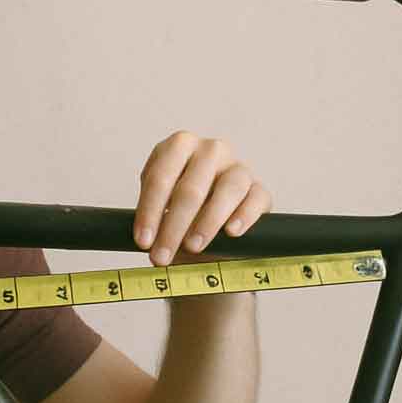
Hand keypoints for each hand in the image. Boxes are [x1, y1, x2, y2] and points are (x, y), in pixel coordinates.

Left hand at [133, 131, 270, 265]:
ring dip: (207, 221)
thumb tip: (149, 246)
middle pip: (191, 188)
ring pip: (228, 189)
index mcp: (179, 146)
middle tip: (162, 256)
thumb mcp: (159, 208)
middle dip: (173, 226)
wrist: (209, 223)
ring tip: (193, 246)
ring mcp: (238, 167)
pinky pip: (256, 198)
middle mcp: (210, 150)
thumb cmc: (179, 212)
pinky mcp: (259, 189)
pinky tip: (231, 232)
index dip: (149, 211)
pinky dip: (244, 215)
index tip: (142, 242)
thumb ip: (153, 221)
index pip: (160, 177)